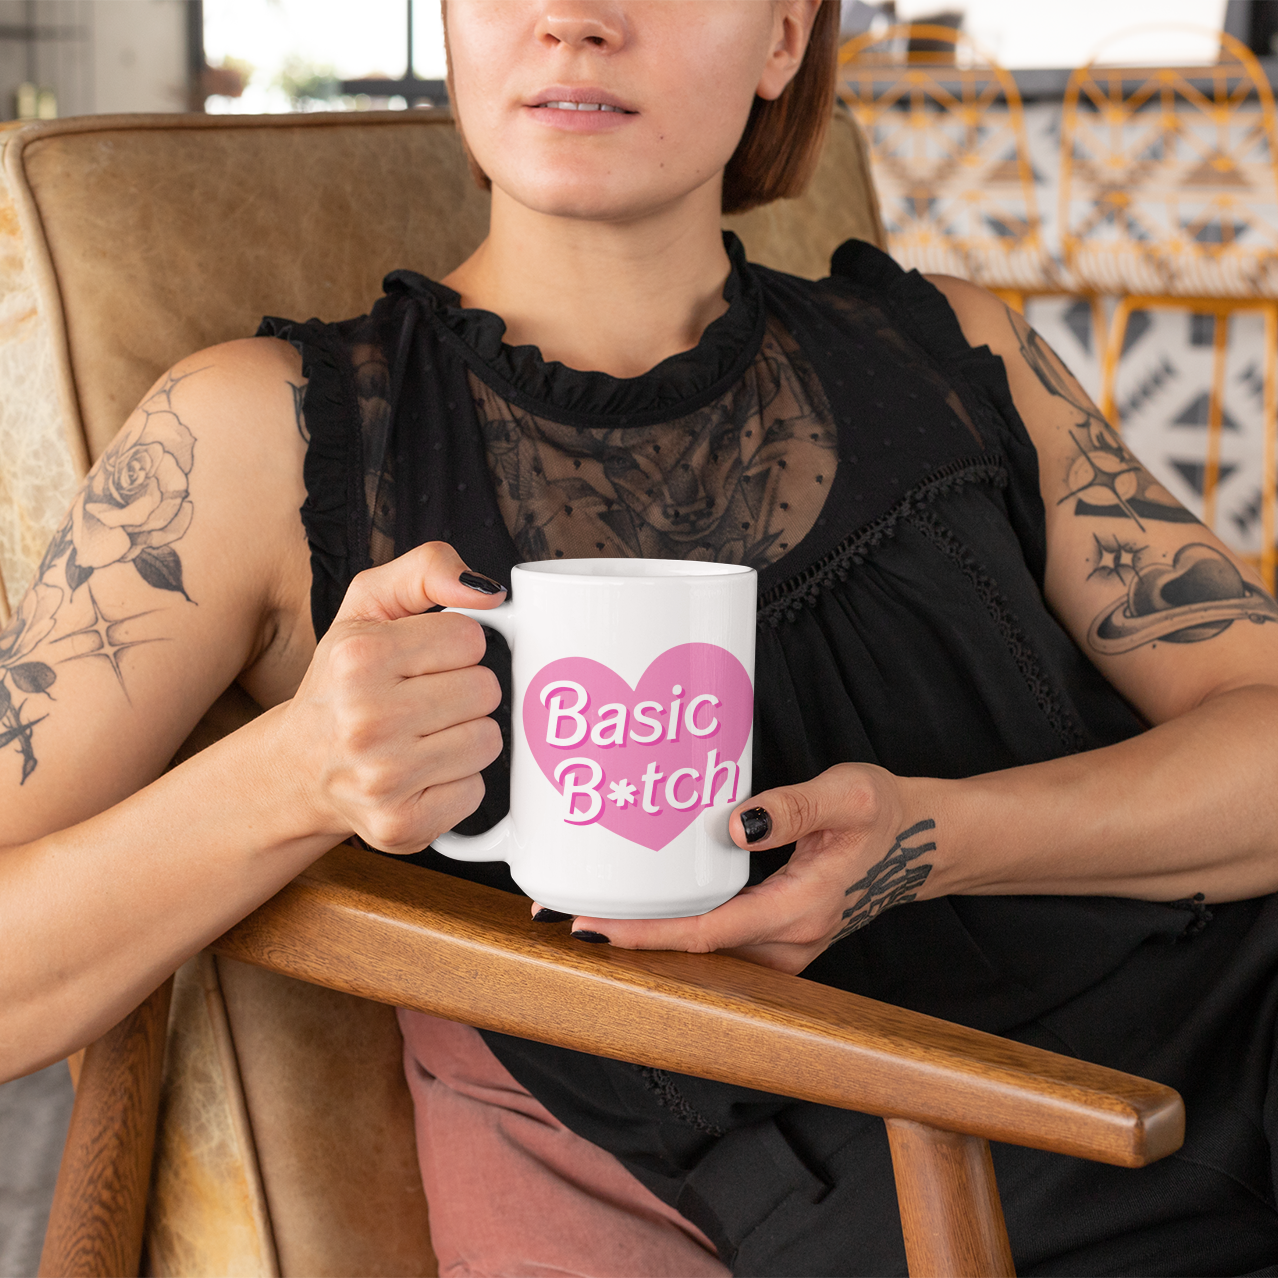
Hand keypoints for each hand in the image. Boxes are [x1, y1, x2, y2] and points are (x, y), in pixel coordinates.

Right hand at [284, 542, 506, 853]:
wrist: (298, 769)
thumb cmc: (343, 681)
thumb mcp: (368, 606)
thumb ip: (427, 570)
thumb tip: (489, 592)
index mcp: (359, 656)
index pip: (469, 638)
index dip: (454, 647)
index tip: (421, 662)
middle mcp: (365, 719)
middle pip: (484, 690)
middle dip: (463, 691)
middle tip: (422, 701)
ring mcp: (383, 778)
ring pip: (488, 741)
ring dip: (465, 736)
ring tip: (422, 736)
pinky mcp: (401, 825)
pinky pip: (477, 791)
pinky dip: (458, 783)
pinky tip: (421, 773)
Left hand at [549, 764, 938, 973]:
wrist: (926, 842)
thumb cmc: (887, 811)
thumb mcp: (849, 792)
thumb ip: (792, 807)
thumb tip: (732, 826)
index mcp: (801, 908)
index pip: (707, 933)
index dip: (645, 932)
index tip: (591, 925)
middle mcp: (791, 941)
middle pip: (695, 954)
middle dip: (631, 939)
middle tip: (564, 913)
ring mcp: (788, 947)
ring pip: (706, 955)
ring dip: (650, 937)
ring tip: (593, 909)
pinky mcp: (783, 937)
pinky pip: (721, 944)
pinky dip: (679, 930)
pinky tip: (648, 908)